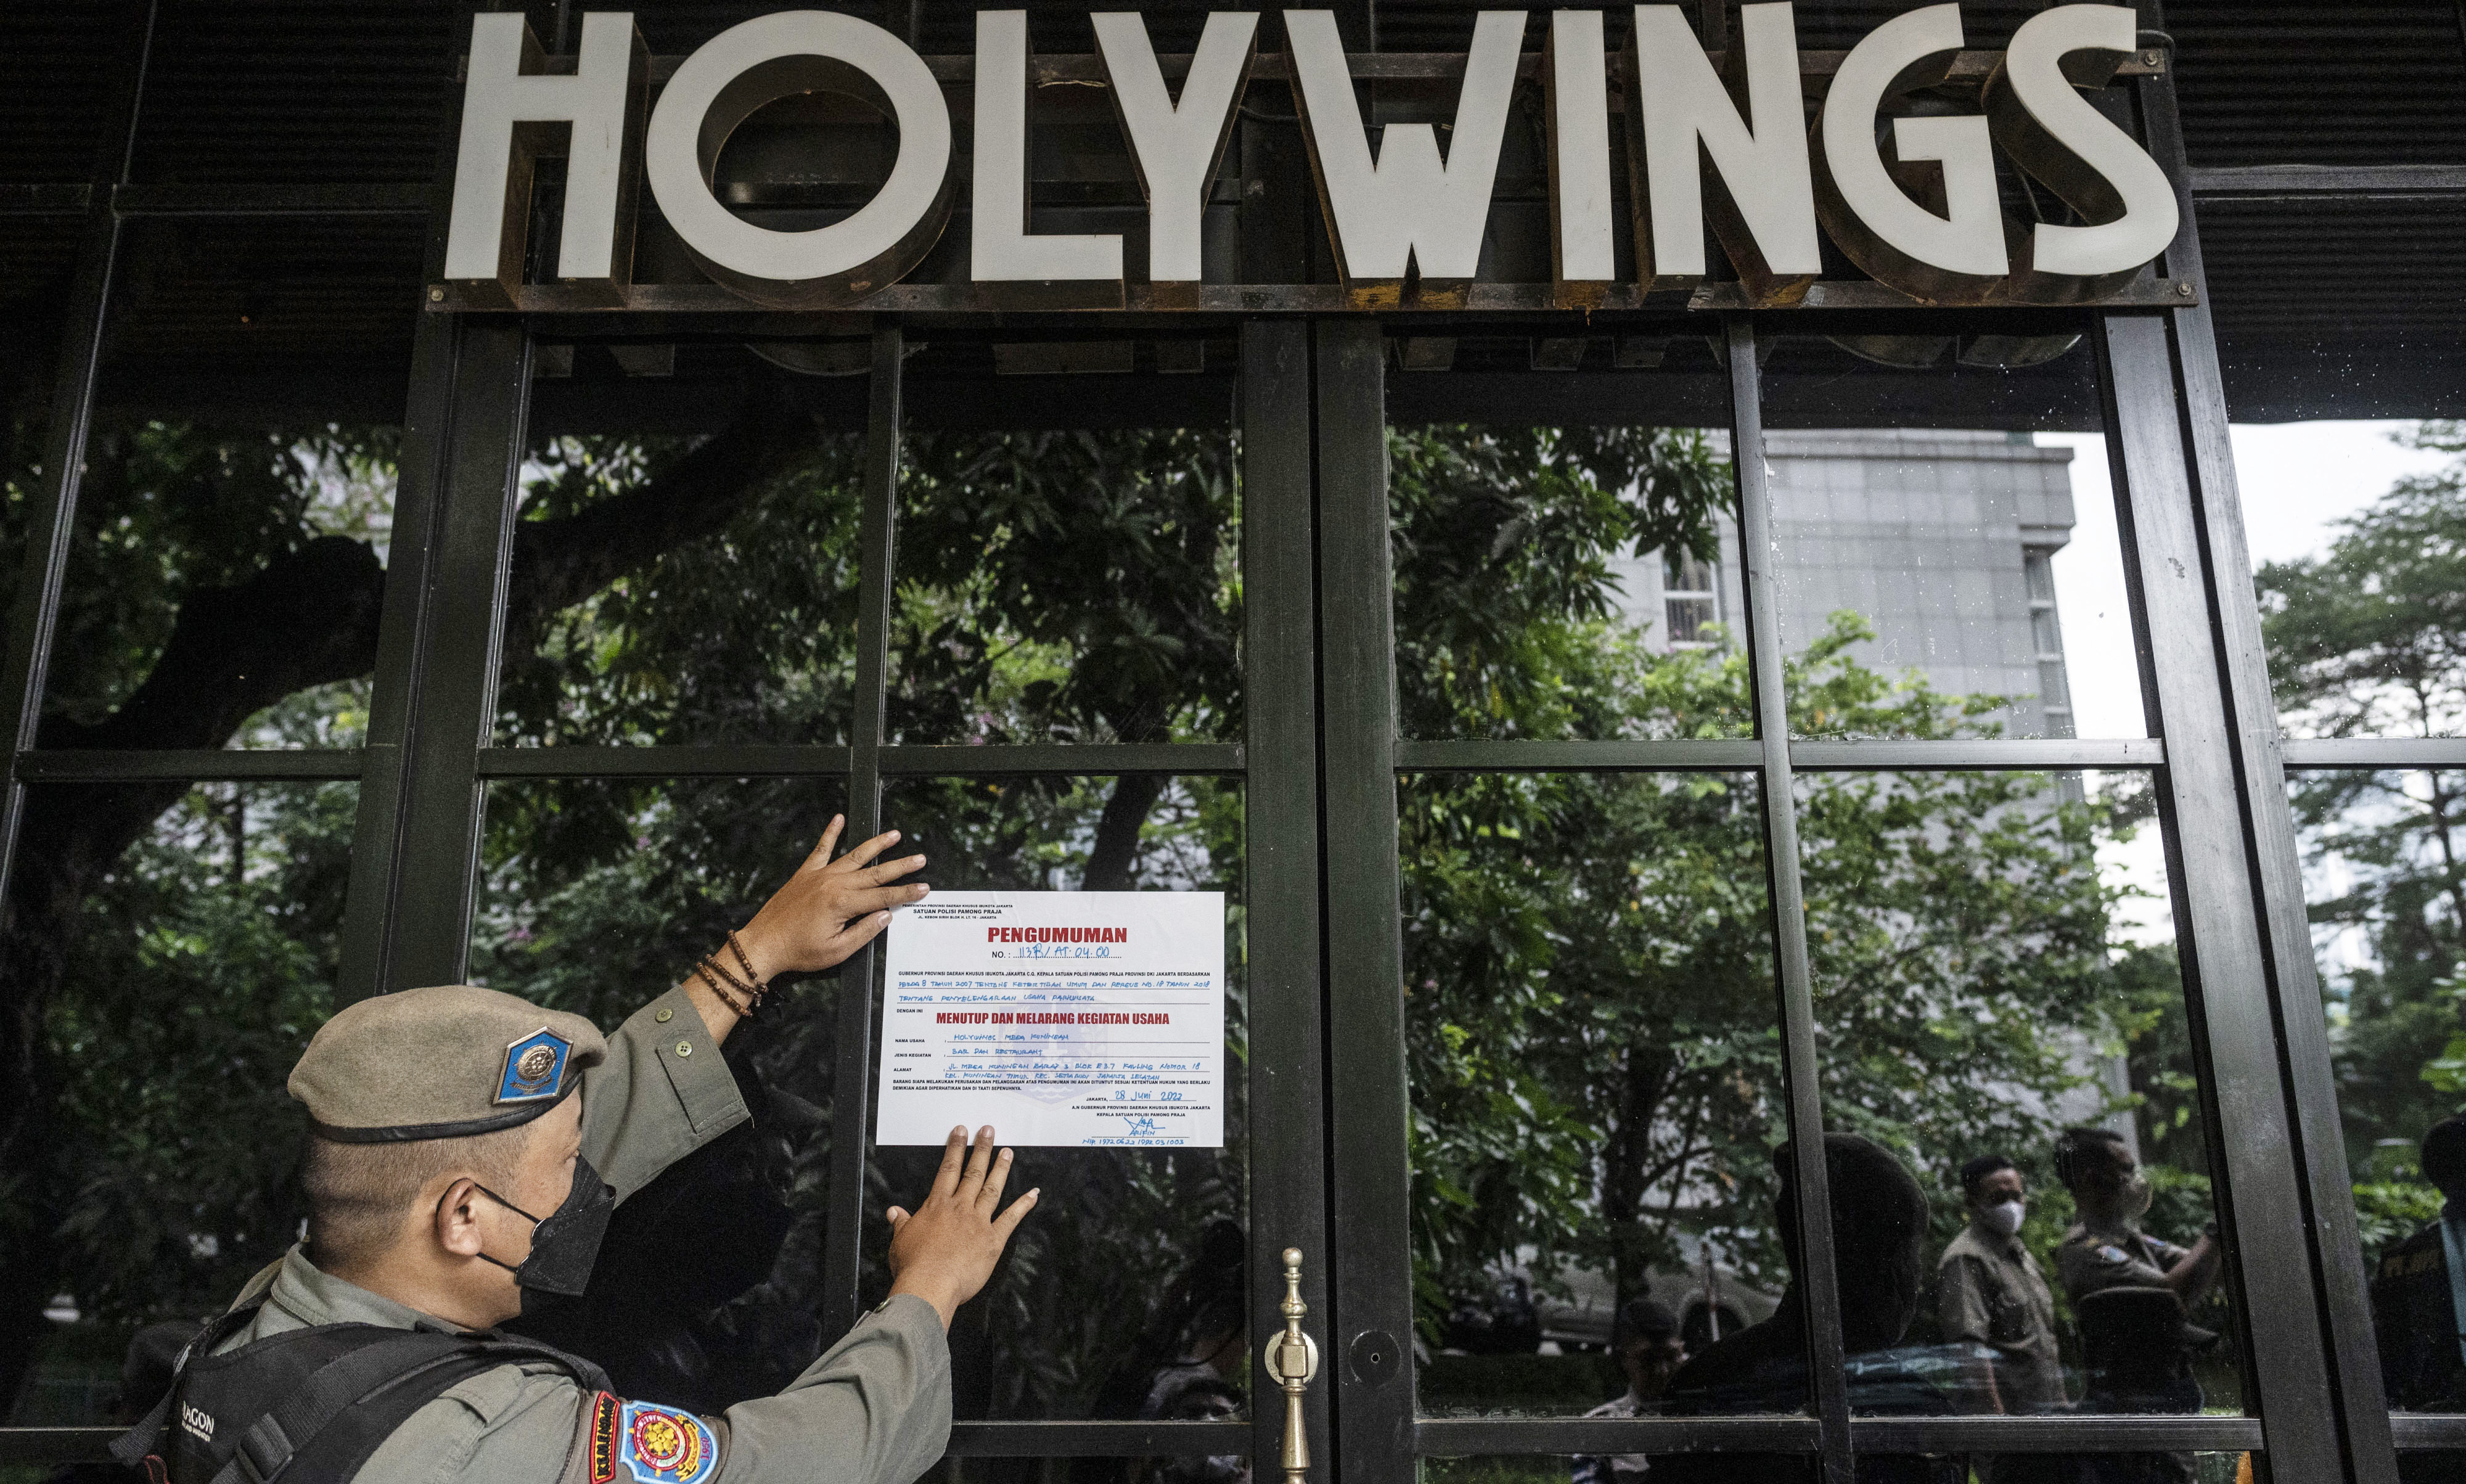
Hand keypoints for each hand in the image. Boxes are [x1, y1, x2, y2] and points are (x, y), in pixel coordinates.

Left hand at [734, 816, 928, 979]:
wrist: (763, 944)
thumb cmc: (798, 950)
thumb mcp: (837, 950)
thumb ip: (864, 932)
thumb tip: (885, 916)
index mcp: (843, 904)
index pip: (884, 896)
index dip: (906, 893)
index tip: (923, 888)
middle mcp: (833, 884)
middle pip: (876, 872)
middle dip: (901, 866)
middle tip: (920, 859)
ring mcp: (819, 875)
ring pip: (855, 855)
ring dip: (877, 845)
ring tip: (894, 835)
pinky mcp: (805, 873)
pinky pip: (821, 848)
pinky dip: (831, 832)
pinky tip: (839, 819)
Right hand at [886, 1126, 1038, 1327]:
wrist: (929, 1285)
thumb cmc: (913, 1266)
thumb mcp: (899, 1241)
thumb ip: (901, 1223)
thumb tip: (894, 1212)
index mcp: (937, 1206)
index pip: (948, 1170)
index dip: (955, 1149)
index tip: (961, 1132)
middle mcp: (960, 1209)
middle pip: (972, 1173)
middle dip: (981, 1149)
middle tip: (988, 1131)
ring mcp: (978, 1222)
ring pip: (992, 1189)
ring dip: (1000, 1169)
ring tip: (1007, 1152)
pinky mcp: (993, 1240)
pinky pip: (1011, 1218)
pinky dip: (1024, 1205)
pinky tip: (1033, 1194)